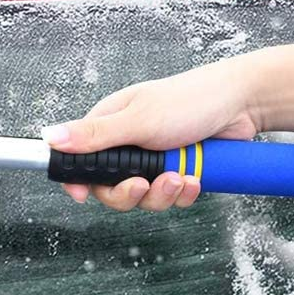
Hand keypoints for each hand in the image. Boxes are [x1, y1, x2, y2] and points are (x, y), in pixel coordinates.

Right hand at [43, 57, 262, 211]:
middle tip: (144, 184)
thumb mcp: (138, 119)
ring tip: (180, 177)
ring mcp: (153, 160)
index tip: (83, 195)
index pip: (80, 160)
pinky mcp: (176, 170)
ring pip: (142, 196)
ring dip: (162, 194)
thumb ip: (94, 135)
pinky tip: (194, 178)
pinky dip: (182, 193)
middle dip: (130, 193)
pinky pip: (170, 196)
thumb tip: (50, 137)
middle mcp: (128, 144)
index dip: (80, 181)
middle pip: (110, 187)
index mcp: (109, 126)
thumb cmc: (191, 98)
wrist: (243, 103)